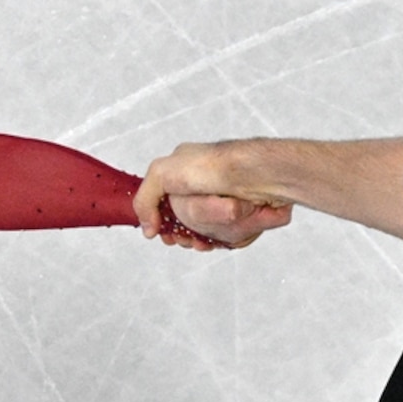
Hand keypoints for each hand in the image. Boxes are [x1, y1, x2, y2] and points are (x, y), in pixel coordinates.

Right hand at [136, 142, 289, 247]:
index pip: (168, 210)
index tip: (170, 236)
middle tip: (201, 222)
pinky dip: (242, 230)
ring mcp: (227, 202)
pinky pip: (238, 237)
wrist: (258, 172)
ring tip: (230, 209)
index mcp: (184, 174)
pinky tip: (244, 217)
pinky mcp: (249, 215)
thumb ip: (144, 201)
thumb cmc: (215, 165)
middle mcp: (206, 188)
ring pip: (216, 234)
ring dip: (221, 226)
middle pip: (192, 226)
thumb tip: (148, 229)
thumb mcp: (162, 173)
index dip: (169, 227)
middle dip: (198, 225)